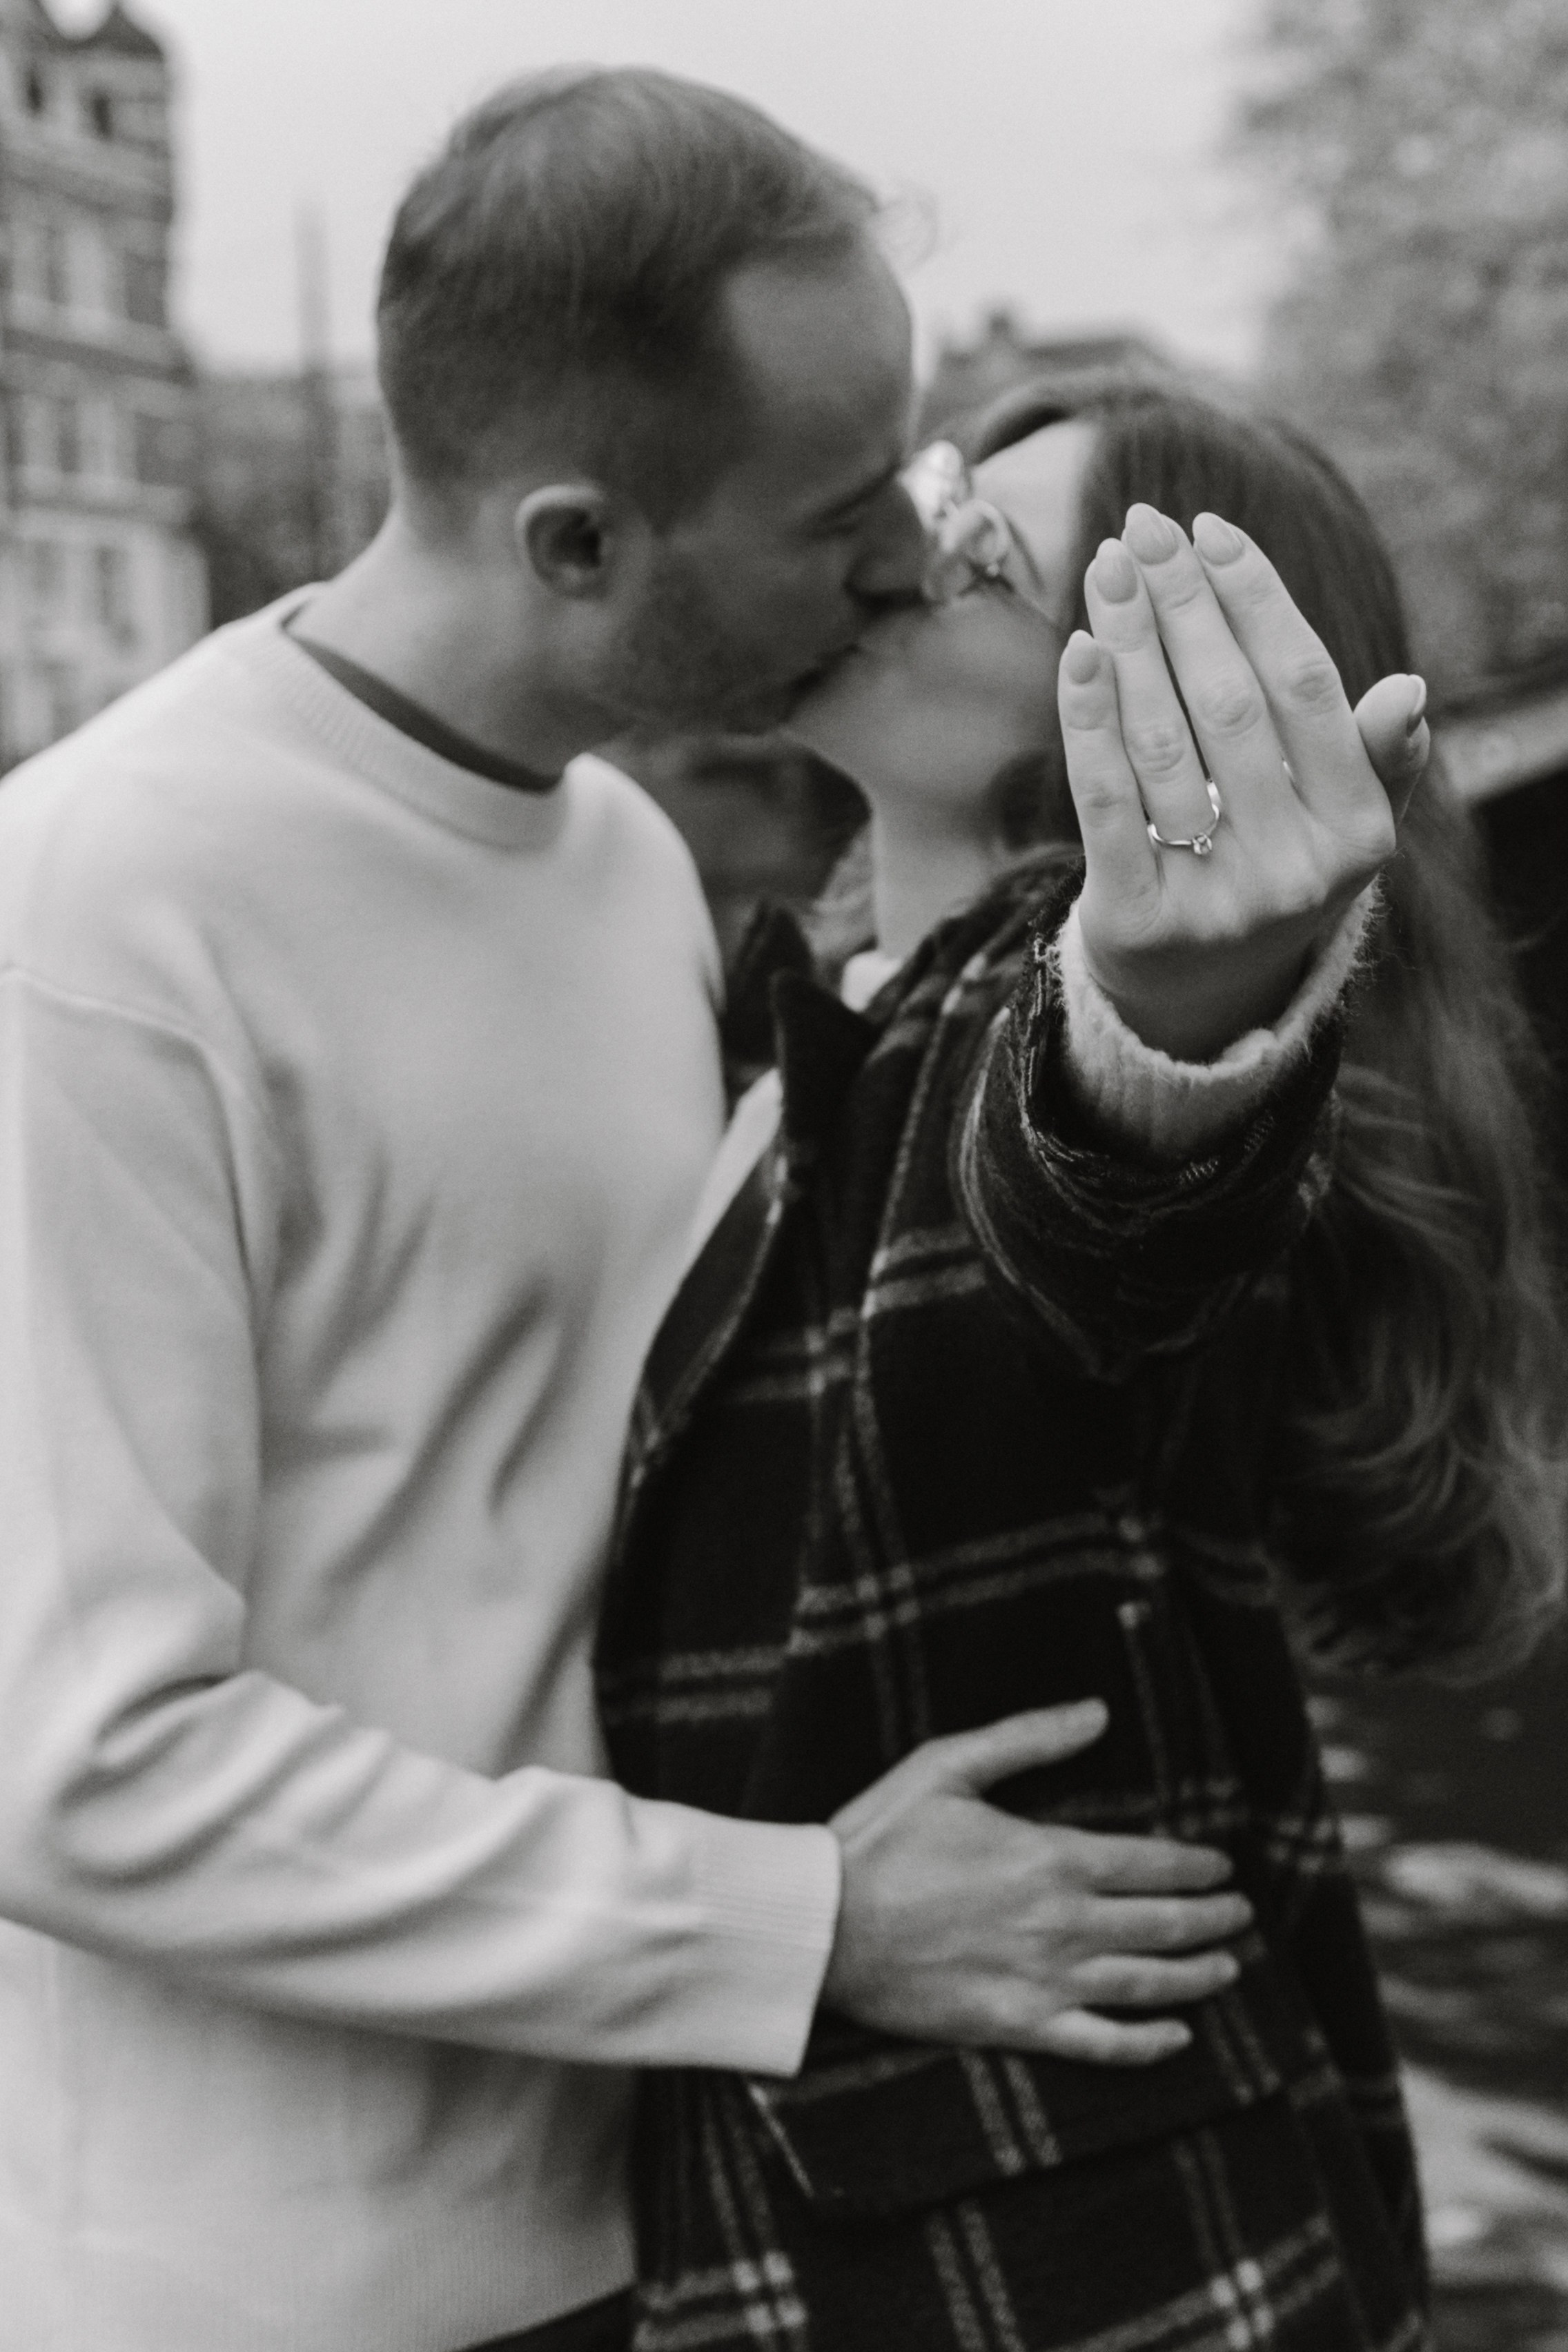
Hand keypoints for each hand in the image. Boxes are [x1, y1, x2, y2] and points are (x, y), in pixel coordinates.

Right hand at [819, 1701, 1251, 2064]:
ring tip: (1228, 1968)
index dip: (1196, 1867)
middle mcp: (1061, 1923)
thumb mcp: (948, 1765)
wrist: (824, 1926)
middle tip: (1241, 1915)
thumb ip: (1029, 1738)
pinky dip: (1147, 2044)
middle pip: (1162, 1924)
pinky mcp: (1017, 2027)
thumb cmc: (881, 1838)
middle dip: (1212, 1919)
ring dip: (1197, 1976)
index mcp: (1049, 1856)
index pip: (1151, 1863)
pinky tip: (1176, 2037)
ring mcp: (1044, 1982)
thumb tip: (1097, 1712)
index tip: (1223, 1867)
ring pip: (1146, 1984)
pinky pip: (1101, 2045)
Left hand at [1060, 505, 1427, 1061]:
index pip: (1305, 686)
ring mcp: (1216, 903)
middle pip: (1229, 704)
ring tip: (1106, 569)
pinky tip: (1077, 651)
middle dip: (1182, 603)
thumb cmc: (1271, 866)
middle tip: (1141, 527)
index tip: (1210, 531)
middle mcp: (1295, 872)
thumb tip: (1409, 692)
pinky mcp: (1138, 922)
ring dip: (1129, 642)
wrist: (1195, 992)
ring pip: (1163, 744)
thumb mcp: (1337, 821)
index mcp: (1358, 832)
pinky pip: (1105, 801)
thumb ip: (1373, 757)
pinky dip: (1088, 720)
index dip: (1255, 599)